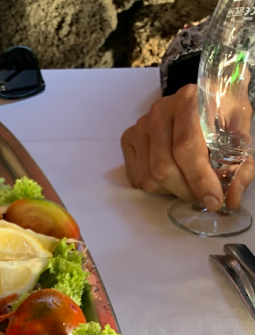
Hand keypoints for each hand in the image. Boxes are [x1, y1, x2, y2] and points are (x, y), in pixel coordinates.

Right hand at [121, 83, 254, 209]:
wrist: (196, 106)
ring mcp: (141, 125)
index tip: (213, 200)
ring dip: (170, 191)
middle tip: (199, 195)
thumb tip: (231, 200)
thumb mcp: (238, 140)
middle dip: (184, 190)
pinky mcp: (129, 138)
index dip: (199, 179)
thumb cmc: (218, 121)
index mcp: (189, 100)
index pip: (187, 147)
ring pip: (149, 178)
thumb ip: (240, 169)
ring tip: (185, 184)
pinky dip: (154, 187)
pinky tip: (169, 178)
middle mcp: (160, 110)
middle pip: (163, 168)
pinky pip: (136, 178)